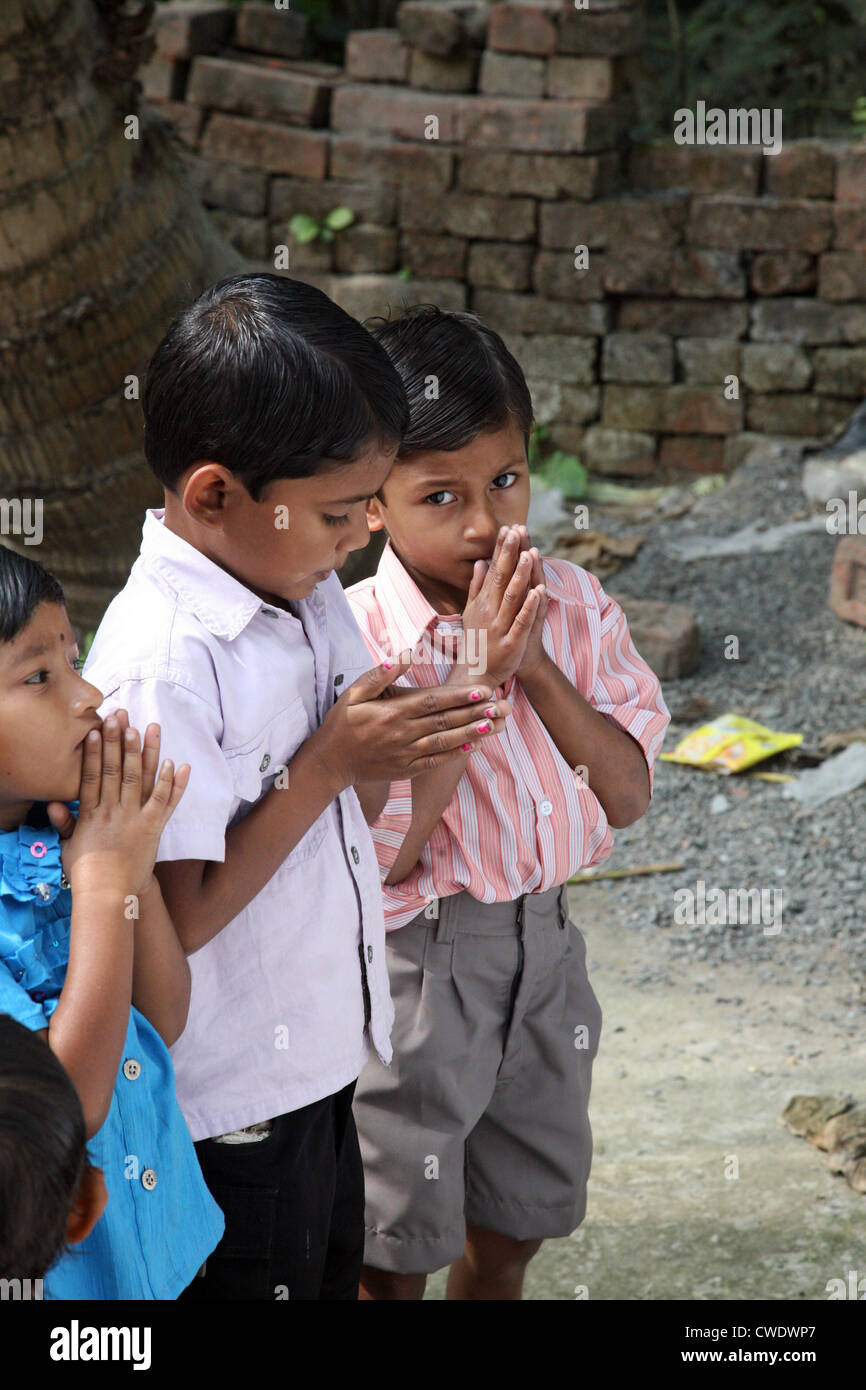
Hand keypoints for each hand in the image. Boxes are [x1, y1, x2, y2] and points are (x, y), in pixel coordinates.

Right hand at [48, 712, 188, 899]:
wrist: (107, 894)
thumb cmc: (87, 872)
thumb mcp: (69, 845)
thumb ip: (65, 822)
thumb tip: (54, 803)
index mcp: (91, 813)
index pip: (92, 775)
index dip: (94, 751)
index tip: (96, 729)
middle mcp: (112, 811)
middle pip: (116, 769)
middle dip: (119, 741)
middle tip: (121, 716)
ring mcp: (134, 818)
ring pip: (140, 778)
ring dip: (146, 752)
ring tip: (149, 727)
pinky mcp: (152, 829)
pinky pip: (164, 801)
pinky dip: (171, 783)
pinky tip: (176, 763)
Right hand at [311, 657, 512, 786]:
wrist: (330, 761)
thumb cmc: (343, 720)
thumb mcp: (355, 691)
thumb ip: (382, 673)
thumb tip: (406, 655)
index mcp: (393, 711)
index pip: (433, 701)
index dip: (460, 696)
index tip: (482, 690)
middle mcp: (403, 733)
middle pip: (445, 720)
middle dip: (474, 713)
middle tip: (499, 705)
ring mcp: (406, 753)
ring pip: (445, 741)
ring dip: (471, 732)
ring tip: (494, 724)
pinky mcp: (406, 769)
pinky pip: (436, 761)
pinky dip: (455, 753)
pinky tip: (474, 745)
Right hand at [455, 524, 544, 688]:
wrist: (476, 675)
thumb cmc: (477, 641)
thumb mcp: (472, 612)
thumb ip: (476, 587)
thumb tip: (479, 562)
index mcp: (483, 602)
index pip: (493, 571)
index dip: (501, 550)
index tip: (508, 528)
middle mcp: (489, 611)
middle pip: (501, 578)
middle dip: (510, 554)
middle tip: (517, 530)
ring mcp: (500, 627)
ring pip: (512, 597)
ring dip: (520, 575)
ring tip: (529, 553)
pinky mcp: (511, 643)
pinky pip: (521, 622)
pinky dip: (529, 607)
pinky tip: (538, 592)